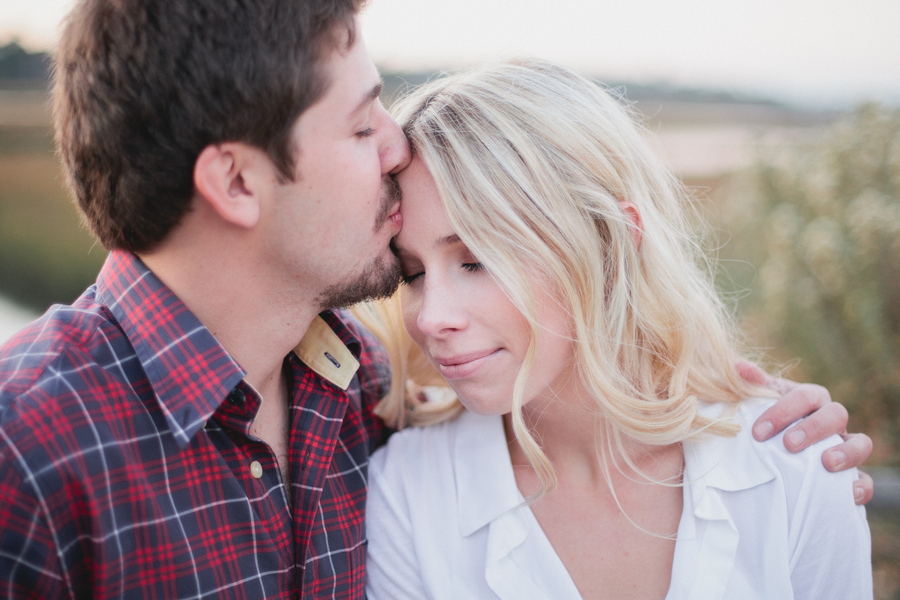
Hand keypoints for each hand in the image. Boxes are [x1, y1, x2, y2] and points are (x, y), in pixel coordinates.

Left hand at [736, 361, 873, 504]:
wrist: (774, 448)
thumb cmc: (766, 421)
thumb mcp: (758, 402)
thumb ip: (752, 386)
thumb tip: (738, 367)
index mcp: (810, 398)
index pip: (805, 396)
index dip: (784, 411)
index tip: (759, 432)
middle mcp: (831, 419)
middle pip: (836, 414)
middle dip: (814, 428)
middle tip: (789, 445)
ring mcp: (844, 445)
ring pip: (861, 442)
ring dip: (847, 452)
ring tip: (826, 463)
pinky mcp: (850, 474)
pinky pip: (866, 479)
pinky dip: (861, 485)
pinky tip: (848, 493)